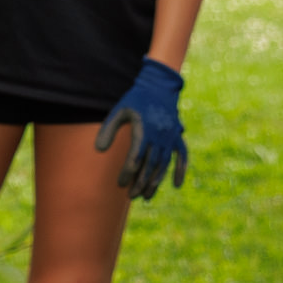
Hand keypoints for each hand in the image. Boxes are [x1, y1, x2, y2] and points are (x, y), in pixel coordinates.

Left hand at [95, 59, 188, 199]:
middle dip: (141, 182)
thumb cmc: (135, 99)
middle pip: (151, 164)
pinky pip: (183, 155)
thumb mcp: (118, 110)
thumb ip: (108, 129)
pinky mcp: (177, 136)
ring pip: (165, 163)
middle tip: (130, 196)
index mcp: (145, 129)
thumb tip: (98, 150)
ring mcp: (172, 136)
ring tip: (146, 196)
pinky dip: (181, 170)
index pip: (136, 157)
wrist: (159, 85)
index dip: (128, 172)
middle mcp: (161, 135)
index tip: (119, 184)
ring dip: (156, 181)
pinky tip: (177, 185)